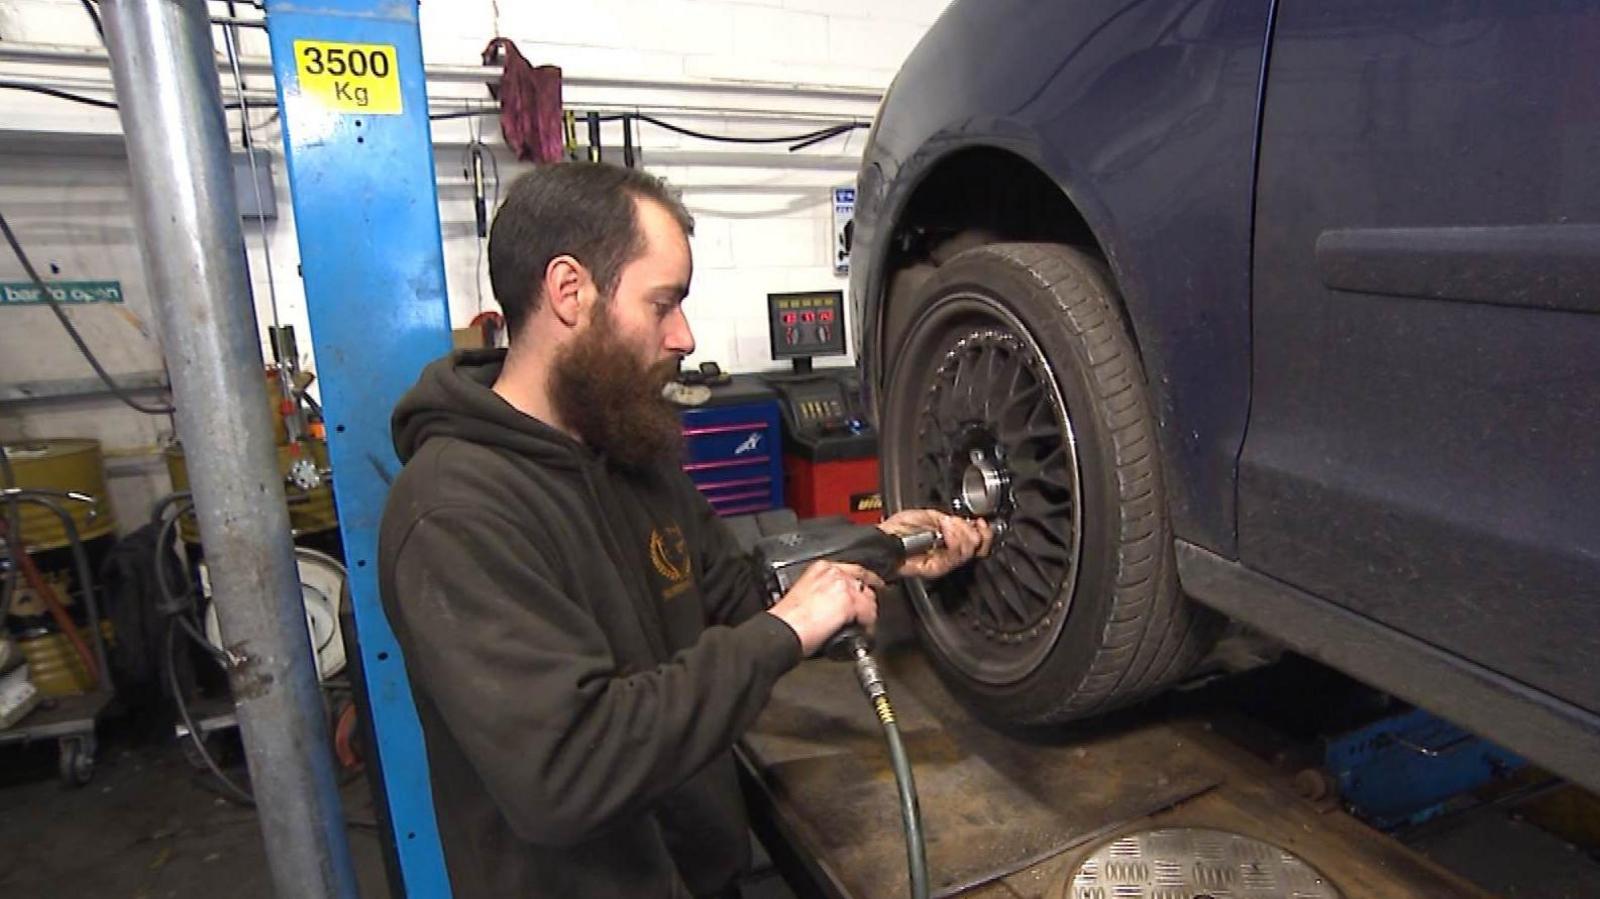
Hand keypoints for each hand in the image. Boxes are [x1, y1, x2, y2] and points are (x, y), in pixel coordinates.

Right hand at [766, 560, 884, 655]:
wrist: (783, 630)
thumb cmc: (786, 619)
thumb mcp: (802, 593)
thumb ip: (821, 590)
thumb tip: (833, 603)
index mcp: (820, 568)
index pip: (851, 570)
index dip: (861, 581)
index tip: (866, 586)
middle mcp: (833, 573)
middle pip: (862, 582)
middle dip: (865, 598)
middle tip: (865, 613)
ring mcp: (843, 586)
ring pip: (869, 598)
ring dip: (868, 612)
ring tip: (864, 625)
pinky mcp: (850, 602)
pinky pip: (869, 613)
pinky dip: (869, 625)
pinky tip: (864, 632)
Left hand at [879, 509, 992, 579]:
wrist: (887, 541)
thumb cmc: (901, 528)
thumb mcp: (932, 515)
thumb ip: (953, 522)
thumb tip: (969, 525)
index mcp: (950, 539)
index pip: (978, 540)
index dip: (984, 532)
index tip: (981, 523)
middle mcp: (950, 552)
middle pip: (977, 546)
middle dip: (971, 530)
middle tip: (958, 524)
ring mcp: (945, 561)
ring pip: (968, 550)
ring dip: (961, 533)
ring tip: (947, 527)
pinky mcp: (939, 568)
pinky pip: (956, 555)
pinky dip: (953, 541)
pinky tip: (946, 533)